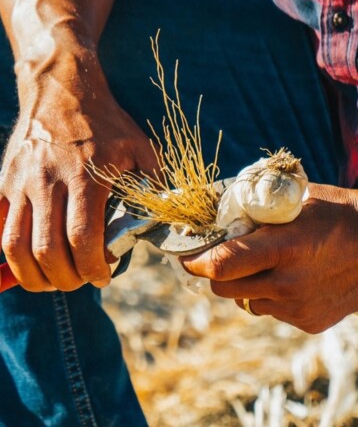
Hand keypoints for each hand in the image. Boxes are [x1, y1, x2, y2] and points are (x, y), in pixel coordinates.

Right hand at [0, 52, 156, 294]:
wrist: (60, 88)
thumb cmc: (104, 123)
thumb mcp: (139, 147)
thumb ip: (154, 186)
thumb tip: (166, 223)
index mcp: (85, 175)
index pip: (83, 238)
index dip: (93, 268)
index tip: (102, 277)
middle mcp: (47, 181)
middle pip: (48, 250)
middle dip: (67, 279)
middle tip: (80, 280)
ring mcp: (20, 184)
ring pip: (15, 246)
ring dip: (32, 278)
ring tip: (51, 283)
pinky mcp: (3, 185)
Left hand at [181, 183, 357, 332]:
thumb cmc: (338, 215)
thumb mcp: (298, 199)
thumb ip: (255, 206)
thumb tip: (212, 207)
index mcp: (286, 247)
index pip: (222, 263)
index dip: (194, 261)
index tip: (184, 255)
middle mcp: (289, 283)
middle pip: (223, 287)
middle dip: (213, 271)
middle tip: (219, 256)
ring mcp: (298, 307)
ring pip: (243, 300)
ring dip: (242, 283)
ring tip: (264, 263)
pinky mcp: (307, 322)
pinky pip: (267, 310)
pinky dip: (266, 295)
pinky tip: (288, 278)